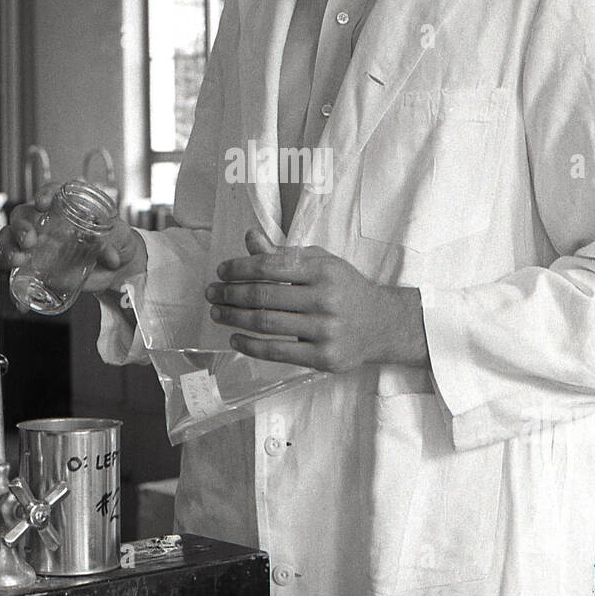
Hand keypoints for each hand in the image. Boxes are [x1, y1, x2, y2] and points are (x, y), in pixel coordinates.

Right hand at [0, 184, 147, 293]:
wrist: (119, 269)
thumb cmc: (118, 242)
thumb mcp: (121, 237)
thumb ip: (115, 241)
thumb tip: (109, 254)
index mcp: (69, 207)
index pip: (51, 192)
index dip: (44, 194)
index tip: (42, 203)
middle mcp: (49, 223)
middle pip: (23, 216)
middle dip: (20, 227)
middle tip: (28, 240)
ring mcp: (41, 245)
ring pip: (12, 240)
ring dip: (9, 248)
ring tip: (18, 260)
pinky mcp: (39, 267)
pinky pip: (20, 274)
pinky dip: (16, 286)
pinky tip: (22, 299)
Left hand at [204, 228, 427, 372]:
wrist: (383, 324)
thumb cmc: (345, 289)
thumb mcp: (321, 263)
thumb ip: (284, 254)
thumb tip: (249, 238)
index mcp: (322, 270)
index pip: (270, 265)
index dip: (239, 268)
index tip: (221, 271)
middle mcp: (325, 298)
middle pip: (263, 295)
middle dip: (230, 293)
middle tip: (211, 293)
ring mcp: (325, 330)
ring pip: (266, 323)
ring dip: (233, 317)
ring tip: (216, 313)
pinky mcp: (323, 357)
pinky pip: (276, 352)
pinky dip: (250, 345)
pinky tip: (235, 338)